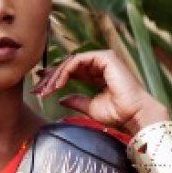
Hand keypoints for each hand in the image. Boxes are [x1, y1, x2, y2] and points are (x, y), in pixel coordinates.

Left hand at [31, 50, 168, 134]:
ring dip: (56, 75)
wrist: (133, 115)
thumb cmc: (118, 113)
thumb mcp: (90, 107)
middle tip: (37, 87)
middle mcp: (100, 64)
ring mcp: (103, 58)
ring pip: (71, 62)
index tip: (39, 87)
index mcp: (98, 74)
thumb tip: (60, 99)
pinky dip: (65, 71)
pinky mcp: (105, 57)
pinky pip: (77, 61)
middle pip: (69, 65)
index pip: (72, 71)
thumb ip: (76, 100)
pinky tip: (57, 84)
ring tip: (46, 89)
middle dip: (51, 76)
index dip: (55, 78)